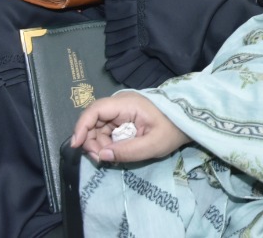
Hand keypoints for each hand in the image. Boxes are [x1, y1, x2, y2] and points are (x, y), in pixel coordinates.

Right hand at [71, 93, 189, 163]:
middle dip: (91, 141)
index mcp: (127, 104)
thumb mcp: (152, 145)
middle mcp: (120, 104)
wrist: (186, 124)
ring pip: (97, 127)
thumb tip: (102, 155)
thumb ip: (127, 151)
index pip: (96, 109)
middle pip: (93, 120)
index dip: (82, 126)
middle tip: (101, 159)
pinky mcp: (122, 118)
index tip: (76, 145)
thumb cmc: (172, 130)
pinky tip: (113, 153)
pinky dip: (105, 143)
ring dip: (98, 144)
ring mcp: (120, 111)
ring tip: (109, 158)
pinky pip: (106, 131)